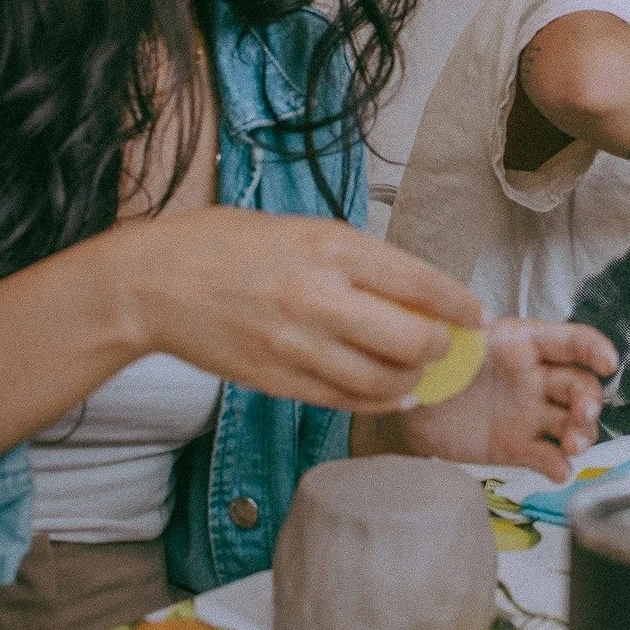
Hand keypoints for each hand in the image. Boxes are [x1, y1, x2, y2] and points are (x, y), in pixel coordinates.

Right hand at [132, 207, 483, 413]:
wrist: (154, 284)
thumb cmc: (226, 245)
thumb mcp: (302, 229)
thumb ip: (357, 260)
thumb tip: (414, 290)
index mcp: (331, 249)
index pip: (421, 284)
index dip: (460, 305)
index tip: (475, 315)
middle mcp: (321, 299)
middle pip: (413, 341)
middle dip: (442, 348)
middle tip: (447, 345)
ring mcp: (299, 347)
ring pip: (385, 381)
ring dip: (414, 380)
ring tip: (419, 370)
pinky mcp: (280, 381)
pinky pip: (347, 400)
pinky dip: (379, 400)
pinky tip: (392, 392)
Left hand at [355, 320, 618, 481]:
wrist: (407, 410)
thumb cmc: (431, 363)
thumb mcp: (445, 340)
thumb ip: (463, 330)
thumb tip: (478, 317)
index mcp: (523, 343)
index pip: (570, 341)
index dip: (594, 348)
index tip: (608, 363)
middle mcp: (536, 378)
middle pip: (581, 386)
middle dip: (590, 401)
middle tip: (583, 417)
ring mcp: (531, 414)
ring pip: (573, 423)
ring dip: (582, 434)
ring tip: (572, 447)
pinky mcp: (519, 447)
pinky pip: (548, 457)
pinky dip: (558, 466)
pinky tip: (558, 471)